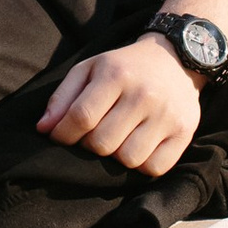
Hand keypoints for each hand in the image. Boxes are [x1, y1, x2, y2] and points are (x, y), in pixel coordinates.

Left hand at [37, 33, 203, 176]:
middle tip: (92, 136)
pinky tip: (137, 147)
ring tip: (116, 141)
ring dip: (115, 157)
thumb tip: (44, 129)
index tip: (59, 137)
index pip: (82, 117)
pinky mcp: (184, 132)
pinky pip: (155, 168)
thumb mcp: (89, 69)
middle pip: (103, 143)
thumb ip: (62, 98)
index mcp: (116, 75)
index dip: (63, 134)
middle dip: (89, 146)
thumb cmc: (124, 68)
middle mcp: (144, 95)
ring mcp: (166, 115)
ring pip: (128, 160)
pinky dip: (141, 166)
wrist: (174, 59)